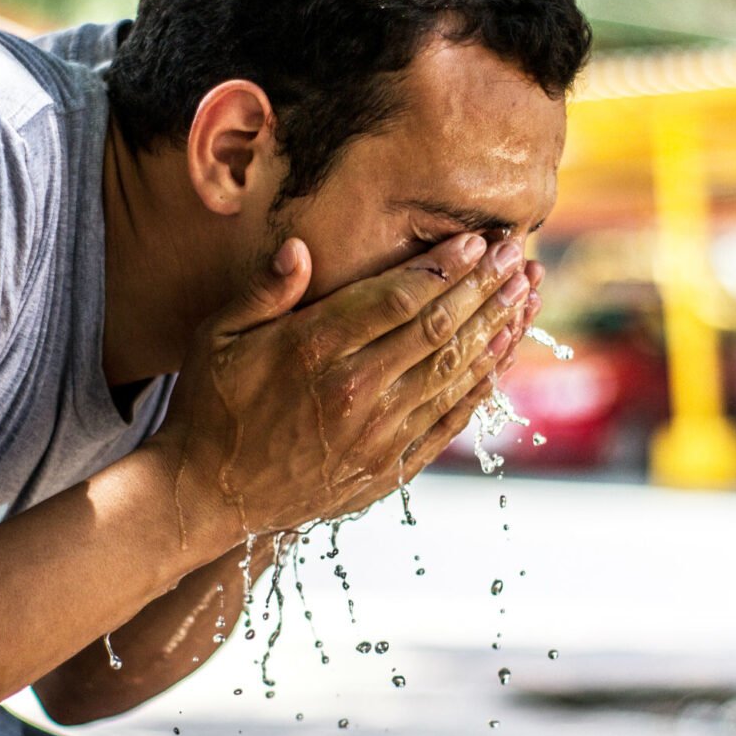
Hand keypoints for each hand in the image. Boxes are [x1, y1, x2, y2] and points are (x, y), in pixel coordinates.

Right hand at [146, 232, 529, 537]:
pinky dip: (482, 383)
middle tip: (517, 252)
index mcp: (312, 349)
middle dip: (484, 286)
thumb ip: (264, 290)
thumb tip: (300, 247)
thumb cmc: (211, 406)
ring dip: (496, 328)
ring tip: (527, 292)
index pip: (398, 297)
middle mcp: (353, 390)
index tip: (479, 240)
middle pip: (437, 328)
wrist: (208, 495)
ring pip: (453, 370)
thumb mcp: (218, 336)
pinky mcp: (388, 466)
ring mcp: (376, 433)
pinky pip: (449, 418)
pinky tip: (503, 352)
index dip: (445, 266)